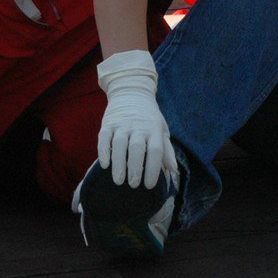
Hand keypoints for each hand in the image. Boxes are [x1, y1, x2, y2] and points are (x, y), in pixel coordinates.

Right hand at [96, 50, 176, 188]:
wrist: (132, 92)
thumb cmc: (149, 118)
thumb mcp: (162, 130)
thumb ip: (167, 151)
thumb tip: (173, 171)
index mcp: (154, 130)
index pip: (156, 150)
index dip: (153, 168)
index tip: (149, 185)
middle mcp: (138, 127)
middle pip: (137, 148)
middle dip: (135, 167)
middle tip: (133, 185)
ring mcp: (122, 124)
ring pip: (119, 144)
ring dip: (119, 163)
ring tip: (119, 180)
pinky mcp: (108, 123)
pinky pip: (104, 138)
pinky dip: (104, 151)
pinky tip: (104, 164)